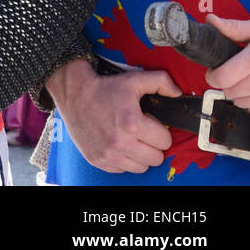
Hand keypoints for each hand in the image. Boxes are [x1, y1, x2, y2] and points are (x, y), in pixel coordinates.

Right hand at [47, 58, 179, 172]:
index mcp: (132, 124)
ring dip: (139, 154)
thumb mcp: (133, 79)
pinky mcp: (97, 160)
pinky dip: (123, 159)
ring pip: (141, 167)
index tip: (148, 122)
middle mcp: (120, 143)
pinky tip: (117, 144)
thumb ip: (160, 81)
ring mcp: (108, 154)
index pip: (165, 141)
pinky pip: (122, 169)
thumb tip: (177, 92)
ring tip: (130, 138)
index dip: (159, 129)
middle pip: (156, 158)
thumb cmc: (102, 87)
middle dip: (152, 143)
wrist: (72, 92)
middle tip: (140, 131)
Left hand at [204, 14, 249, 109]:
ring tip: (248, 81)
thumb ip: (236, 28)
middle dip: (227, 84)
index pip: (223, 78)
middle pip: (232, 92)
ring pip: (245, 104)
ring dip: (241, 95)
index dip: (213, 75)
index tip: (214, 70)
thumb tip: (212, 20)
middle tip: (233, 73)